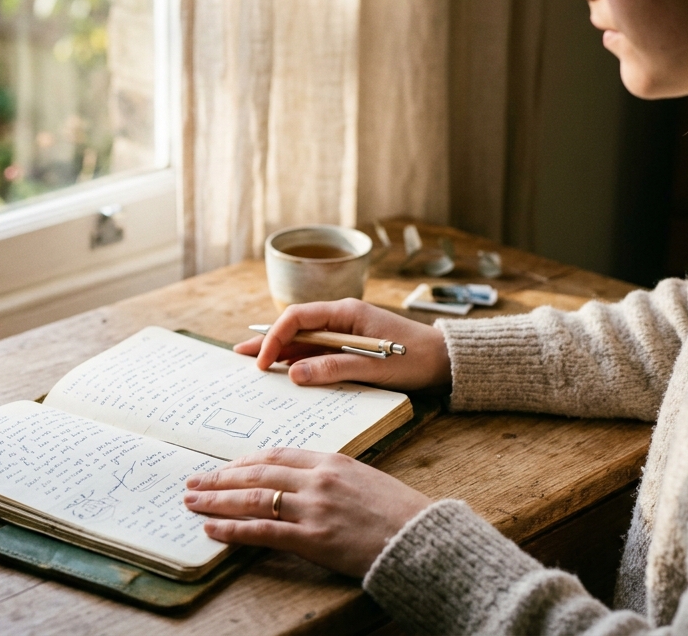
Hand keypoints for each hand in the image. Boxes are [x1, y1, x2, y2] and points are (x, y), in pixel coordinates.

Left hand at [183, 448, 431, 576]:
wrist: (423, 539)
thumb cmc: (400, 512)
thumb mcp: (364, 480)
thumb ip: (332, 477)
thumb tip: (302, 483)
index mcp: (331, 460)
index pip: (276, 454)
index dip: (245, 461)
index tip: (225, 467)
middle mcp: (318, 479)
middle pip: (257, 472)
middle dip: (220, 477)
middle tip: (194, 481)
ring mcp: (314, 508)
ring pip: (252, 498)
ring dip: (217, 500)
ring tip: (193, 502)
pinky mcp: (313, 539)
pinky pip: (262, 531)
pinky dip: (233, 529)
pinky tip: (213, 528)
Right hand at [236, 298, 451, 392]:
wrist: (446, 361)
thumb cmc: (416, 360)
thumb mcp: (375, 367)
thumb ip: (335, 368)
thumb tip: (294, 374)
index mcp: (346, 312)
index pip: (298, 317)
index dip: (276, 337)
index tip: (263, 361)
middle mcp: (342, 317)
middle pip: (296, 327)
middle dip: (269, 342)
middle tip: (240, 357)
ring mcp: (345, 331)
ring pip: (304, 340)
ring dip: (280, 352)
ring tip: (253, 363)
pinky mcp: (350, 346)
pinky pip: (318, 350)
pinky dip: (298, 359)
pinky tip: (283, 368)